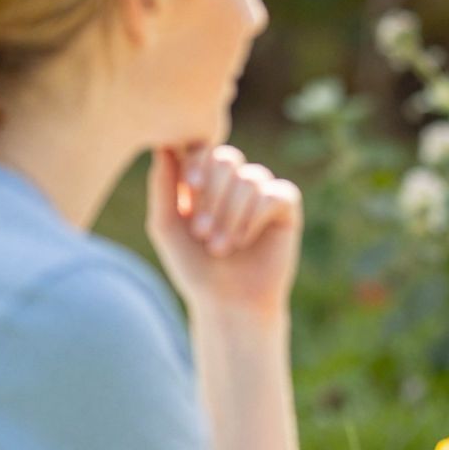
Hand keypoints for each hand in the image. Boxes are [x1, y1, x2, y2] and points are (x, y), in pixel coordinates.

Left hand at [147, 146, 302, 321]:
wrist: (228, 303)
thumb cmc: (194, 268)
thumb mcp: (166, 227)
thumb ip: (162, 187)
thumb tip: (164, 146)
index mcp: (205, 181)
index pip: (203, 149)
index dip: (199, 161)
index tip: (193, 187)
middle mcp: (234, 182)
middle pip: (228, 158)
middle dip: (213, 196)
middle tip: (202, 232)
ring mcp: (262, 193)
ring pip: (250, 179)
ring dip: (231, 215)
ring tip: (220, 248)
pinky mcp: (286, 208)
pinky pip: (276, 193)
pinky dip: (255, 217)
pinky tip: (244, 241)